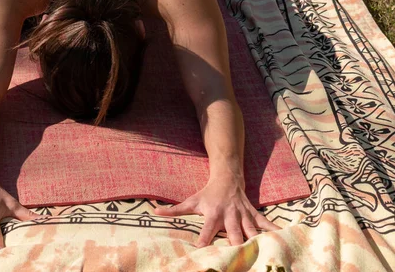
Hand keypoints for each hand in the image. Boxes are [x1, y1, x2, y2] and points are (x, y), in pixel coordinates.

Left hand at [153, 177, 279, 246]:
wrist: (227, 178)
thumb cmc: (207, 193)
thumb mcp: (190, 201)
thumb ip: (174, 210)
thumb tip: (154, 212)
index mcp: (213, 214)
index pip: (207, 230)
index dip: (204, 239)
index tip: (201, 251)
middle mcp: (230, 216)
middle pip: (233, 234)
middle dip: (235, 247)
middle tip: (238, 261)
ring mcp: (244, 215)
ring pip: (251, 231)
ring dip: (256, 243)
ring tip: (262, 257)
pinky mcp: (254, 214)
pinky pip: (266, 224)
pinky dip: (275, 231)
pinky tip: (284, 240)